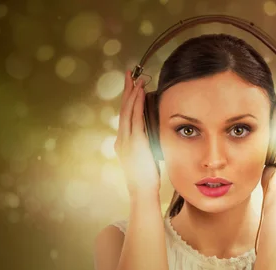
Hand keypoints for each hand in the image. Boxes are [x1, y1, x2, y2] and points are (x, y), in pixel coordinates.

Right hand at [114, 70, 159, 197]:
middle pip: (123, 108)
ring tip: (138, 77)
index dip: (128, 98)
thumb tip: (154, 136)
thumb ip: (147, 145)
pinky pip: (135, 117)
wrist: (142, 191)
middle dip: (127, 89)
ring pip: (127, 110)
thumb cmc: (147, 178)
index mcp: (123, 142)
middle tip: (130, 72)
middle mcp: (121, 138)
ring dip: (133, 92)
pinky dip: (137, 102)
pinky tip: (140, 92)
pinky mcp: (134, 141)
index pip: (125, 115)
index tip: (132, 85)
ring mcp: (126, 140)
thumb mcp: (146, 157)